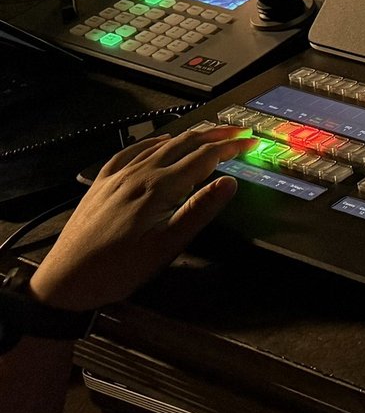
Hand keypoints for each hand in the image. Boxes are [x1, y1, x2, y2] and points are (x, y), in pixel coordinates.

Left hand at [29, 125, 253, 312]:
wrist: (64, 282)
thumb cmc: (118, 270)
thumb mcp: (165, 247)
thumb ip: (198, 211)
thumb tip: (229, 182)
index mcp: (157, 187)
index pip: (203, 158)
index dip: (230, 148)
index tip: (252, 142)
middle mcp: (137, 173)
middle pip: (183, 144)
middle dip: (214, 134)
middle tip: (238, 131)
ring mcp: (116, 176)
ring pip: (158, 144)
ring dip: (188, 135)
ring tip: (207, 132)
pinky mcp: (100, 184)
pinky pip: (129, 152)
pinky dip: (152, 142)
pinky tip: (158, 143)